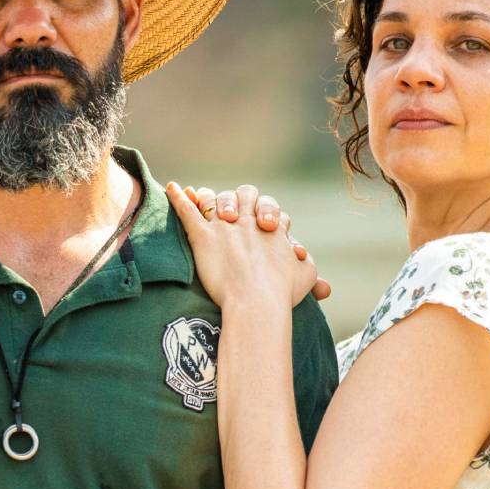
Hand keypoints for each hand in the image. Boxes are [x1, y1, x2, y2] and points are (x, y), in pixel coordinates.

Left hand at [183, 185, 331, 300]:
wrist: (256, 300)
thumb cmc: (283, 291)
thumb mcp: (306, 274)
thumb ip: (307, 266)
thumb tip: (317, 277)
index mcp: (273, 226)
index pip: (271, 211)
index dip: (269, 217)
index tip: (267, 229)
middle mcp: (249, 220)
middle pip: (245, 194)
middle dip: (242, 200)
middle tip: (236, 216)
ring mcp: (224, 226)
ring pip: (216, 199)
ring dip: (212, 198)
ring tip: (204, 197)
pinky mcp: (203, 237)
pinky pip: (187, 211)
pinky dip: (178, 198)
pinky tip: (172, 187)